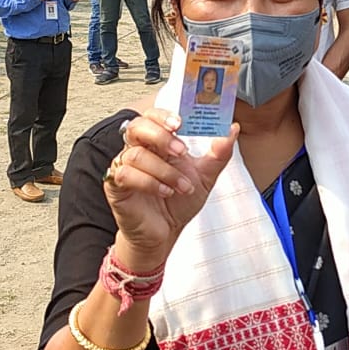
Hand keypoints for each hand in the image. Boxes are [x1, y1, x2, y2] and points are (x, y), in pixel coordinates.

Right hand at [105, 110, 238, 265]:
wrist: (166, 233)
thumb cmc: (179, 202)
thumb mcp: (205, 177)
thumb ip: (219, 154)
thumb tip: (232, 128)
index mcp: (158, 144)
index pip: (153, 117)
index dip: (163, 116)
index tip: (180, 123)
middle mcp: (139, 151)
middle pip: (137, 127)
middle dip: (161, 136)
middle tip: (181, 151)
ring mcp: (125, 167)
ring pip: (137, 154)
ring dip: (164, 170)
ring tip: (181, 187)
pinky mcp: (116, 187)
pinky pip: (126, 174)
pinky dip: (149, 182)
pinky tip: (164, 192)